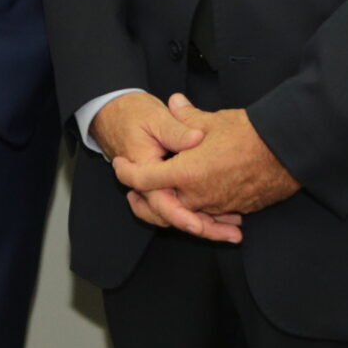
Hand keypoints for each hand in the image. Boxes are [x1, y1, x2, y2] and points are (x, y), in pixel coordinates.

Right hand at [91, 92, 241, 242]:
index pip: (160, 202)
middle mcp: (149, 186)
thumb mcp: (155, 117)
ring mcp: (156, 188)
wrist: (114, 113)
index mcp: (144, 170)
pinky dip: (200, 213)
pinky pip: (181, 205)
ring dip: (206, 224)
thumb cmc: (133, 113)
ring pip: (180, 214)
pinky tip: (223, 215)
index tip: (200, 226)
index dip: (181, 216)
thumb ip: (176, 131)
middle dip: (204, 229)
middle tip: (233, 234)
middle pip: (174, 216)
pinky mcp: (164, 185)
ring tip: (233, 230)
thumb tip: (197, 139)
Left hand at [111, 95, 299, 234]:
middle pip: (160, 204)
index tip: (120, 165)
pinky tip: (196, 201)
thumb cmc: (250, 135)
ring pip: (185, 212)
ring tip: (161, 196)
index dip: (127, 173)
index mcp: (186, 174)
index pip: (144, 179)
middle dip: (144, 198)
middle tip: (132, 191)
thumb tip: (174, 103)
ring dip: (171, 205)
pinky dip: (197, 210)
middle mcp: (198, 196)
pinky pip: (208, 214)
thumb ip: (187, 116)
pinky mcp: (234, 210)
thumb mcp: (213, 120)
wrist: (289, 152)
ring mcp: (216, 206)